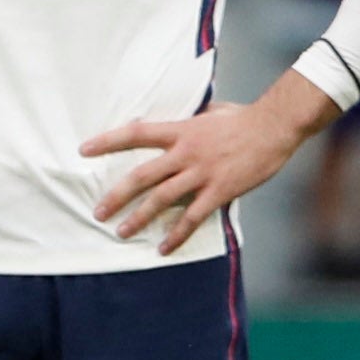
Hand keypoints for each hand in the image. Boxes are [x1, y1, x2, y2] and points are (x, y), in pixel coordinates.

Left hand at [82, 84, 328, 254]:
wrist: (276, 126)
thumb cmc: (242, 118)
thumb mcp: (207, 112)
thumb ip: (184, 119)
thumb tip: (164, 120)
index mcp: (179, 131)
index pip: (135, 134)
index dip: (107, 141)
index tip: (83, 151)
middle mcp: (185, 153)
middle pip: (142, 176)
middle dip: (117, 196)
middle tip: (98, 212)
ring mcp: (202, 173)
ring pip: (162, 199)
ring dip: (139, 218)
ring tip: (121, 232)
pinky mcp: (220, 190)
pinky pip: (193, 217)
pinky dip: (177, 234)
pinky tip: (164, 248)